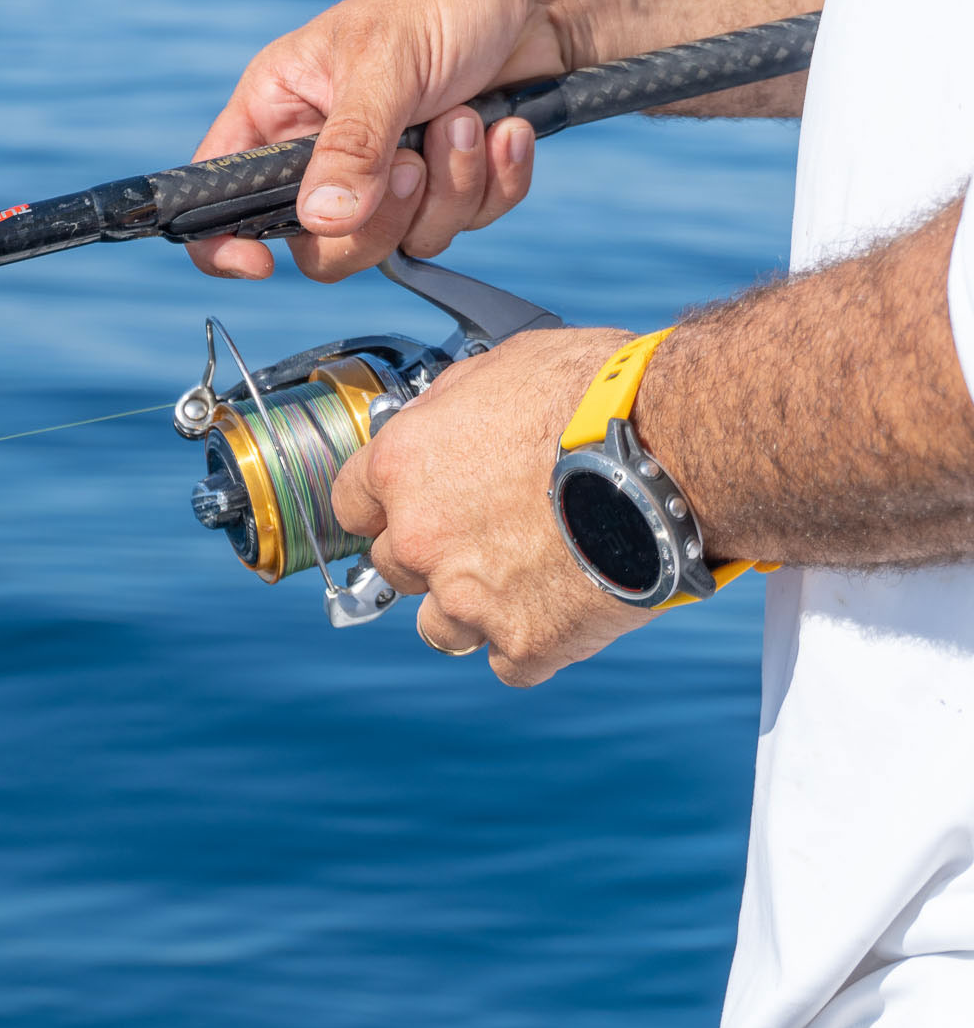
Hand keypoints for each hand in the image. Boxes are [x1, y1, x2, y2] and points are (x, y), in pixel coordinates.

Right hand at [187, 0, 568, 282]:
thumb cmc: (444, 0)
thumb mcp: (386, 62)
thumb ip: (352, 144)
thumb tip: (322, 219)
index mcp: (277, 110)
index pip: (217, 194)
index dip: (223, 240)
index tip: (261, 263)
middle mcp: (321, 152)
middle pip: (322, 247)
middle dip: (382, 216)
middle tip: (413, 160)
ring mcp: (384, 178)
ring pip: (401, 243)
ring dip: (450, 186)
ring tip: (469, 118)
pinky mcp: (444, 188)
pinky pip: (463, 226)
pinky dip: (493, 182)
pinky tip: (504, 130)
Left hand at [330, 329, 653, 685]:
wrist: (677, 452)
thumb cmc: (600, 395)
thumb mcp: (505, 366)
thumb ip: (452, 405)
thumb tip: (437, 417)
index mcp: (403, 466)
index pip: (350, 502)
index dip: (382, 506)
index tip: (406, 508)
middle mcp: (421, 536)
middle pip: (395, 566)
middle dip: (433, 555)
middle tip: (490, 537)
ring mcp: (468, 597)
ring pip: (441, 626)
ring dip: (473, 610)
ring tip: (530, 579)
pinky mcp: (526, 643)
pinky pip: (511, 661)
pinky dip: (535, 642)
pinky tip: (569, 609)